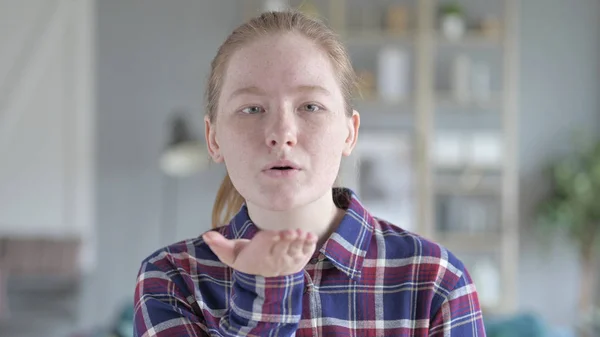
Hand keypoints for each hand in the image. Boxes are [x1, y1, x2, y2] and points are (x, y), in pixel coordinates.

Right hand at [202, 229, 316, 276]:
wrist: (263, 279)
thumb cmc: (246, 259)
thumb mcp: (230, 255)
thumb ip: (219, 245)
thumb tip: (205, 235)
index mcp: (256, 256)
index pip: (264, 246)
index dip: (271, 240)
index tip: (277, 233)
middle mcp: (273, 261)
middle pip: (280, 248)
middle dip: (287, 240)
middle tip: (293, 232)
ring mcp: (287, 262)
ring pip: (294, 251)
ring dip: (300, 243)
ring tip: (303, 234)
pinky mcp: (298, 262)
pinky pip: (304, 255)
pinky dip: (309, 247)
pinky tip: (311, 238)